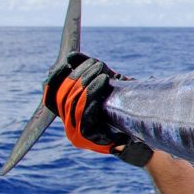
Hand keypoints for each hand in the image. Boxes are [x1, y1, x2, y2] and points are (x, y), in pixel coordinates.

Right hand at [42, 52, 152, 166]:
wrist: (143, 134)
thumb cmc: (124, 109)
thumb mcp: (104, 89)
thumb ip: (88, 74)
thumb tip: (72, 56)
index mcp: (68, 117)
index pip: (51, 95)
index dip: (56, 78)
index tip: (67, 62)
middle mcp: (68, 126)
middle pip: (62, 96)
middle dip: (78, 75)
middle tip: (95, 63)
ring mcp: (75, 134)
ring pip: (72, 101)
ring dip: (86, 81)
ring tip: (100, 68)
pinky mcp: (87, 137)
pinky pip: (85, 111)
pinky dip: (93, 92)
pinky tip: (103, 80)